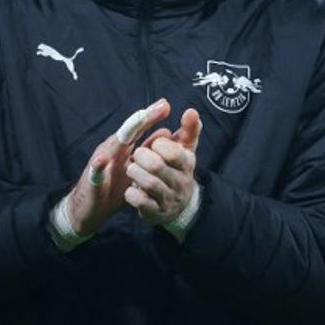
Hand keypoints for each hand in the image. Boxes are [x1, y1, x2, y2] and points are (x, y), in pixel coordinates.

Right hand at [64, 98, 170, 235]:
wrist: (87, 211)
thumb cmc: (112, 189)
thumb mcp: (134, 170)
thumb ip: (147, 152)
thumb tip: (166, 132)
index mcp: (122, 148)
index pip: (137, 129)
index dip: (151, 117)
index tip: (166, 105)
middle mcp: (110, 151)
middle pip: (128, 131)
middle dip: (144, 118)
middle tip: (161, 106)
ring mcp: (99, 164)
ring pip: (112, 146)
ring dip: (125, 133)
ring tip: (139, 121)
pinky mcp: (91, 181)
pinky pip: (94, 173)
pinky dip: (97, 166)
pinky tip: (101, 160)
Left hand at [124, 107, 201, 225]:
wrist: (179, 208)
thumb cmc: (177, 170)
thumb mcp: (185, 150)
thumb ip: (189, 130)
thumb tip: (192, 111)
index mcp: (187, 164)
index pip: (173, 151)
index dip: (158, 144)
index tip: (154, 143)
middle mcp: (180, 183)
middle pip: (156, 166)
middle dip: (141, 157)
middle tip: (137, 155)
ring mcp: (168, 199)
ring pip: (148, 183)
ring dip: (135, 173)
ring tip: (132, 169)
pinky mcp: (155, 213)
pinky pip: (140, 202)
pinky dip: (132, 193)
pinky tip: (131, 189)